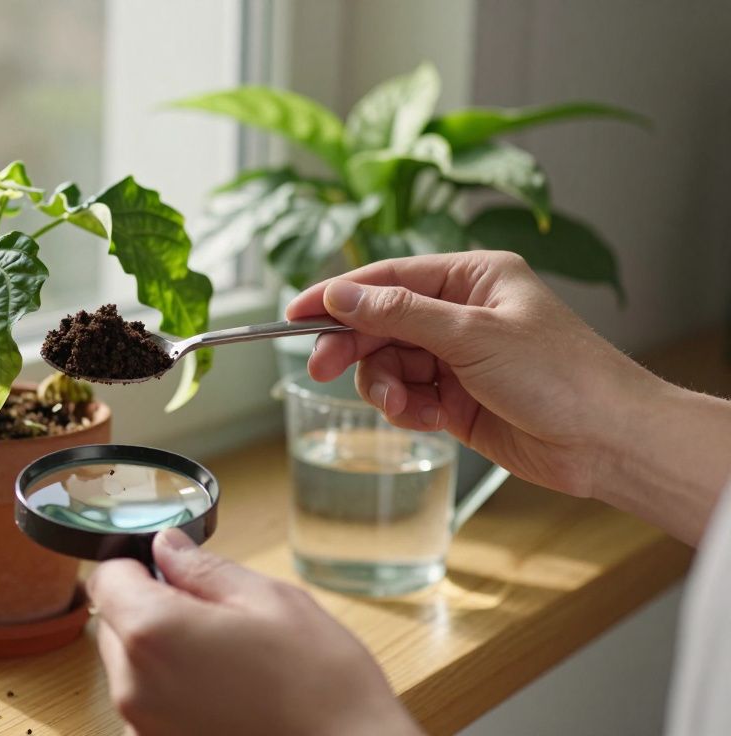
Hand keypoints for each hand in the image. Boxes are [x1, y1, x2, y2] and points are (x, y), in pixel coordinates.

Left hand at [87, 529, 420, 735]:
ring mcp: (142, 726)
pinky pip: (149, 706)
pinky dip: (173, 693)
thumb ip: (203, 570)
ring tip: (227, 661)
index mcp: (153, 632)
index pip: (106, 578)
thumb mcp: (269, 600)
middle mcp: (133, 685)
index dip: (135, 563)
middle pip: (113, 624)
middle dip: (150, 608)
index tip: (169, 566)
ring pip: (130, 667)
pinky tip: (226, 695)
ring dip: (161, 653)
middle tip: (214, 614)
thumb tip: (166, 546)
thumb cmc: (321, 685)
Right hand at [285, 251, 655, 499]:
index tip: (294, 313)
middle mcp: (461, 313)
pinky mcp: (457, 398)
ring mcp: (458, 357)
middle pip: (381, 323)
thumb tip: (342, 295)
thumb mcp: (473, 336)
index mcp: (472, 278)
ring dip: (384, 386)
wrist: (607, 441)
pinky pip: (407, 396)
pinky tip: (425, 419)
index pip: (387, 279)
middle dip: (354, 347)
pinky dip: (406, 409)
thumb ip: (401, 315)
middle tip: (321, 369)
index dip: (337, 296)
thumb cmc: (561, 376)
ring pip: (389, 364)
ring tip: (401, 406)